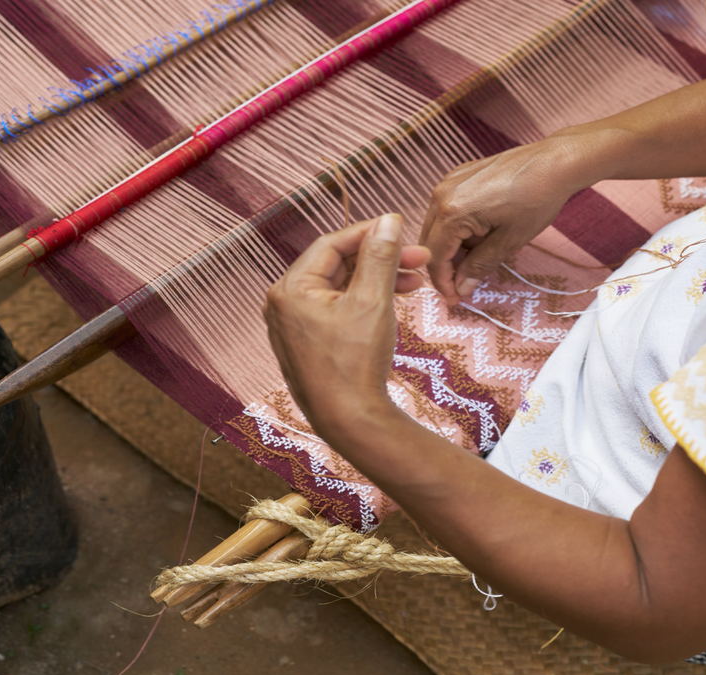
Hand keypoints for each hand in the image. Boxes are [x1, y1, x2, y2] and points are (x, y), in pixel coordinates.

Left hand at [264, 215, 431, 434]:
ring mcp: (295, 327)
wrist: (351, 422)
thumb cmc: (355, 364)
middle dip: (380, 260)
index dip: (370, 233)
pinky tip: (393, 303)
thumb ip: (379, 256)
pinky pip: (338, 311)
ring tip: (416, 283)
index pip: (332, 244)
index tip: (402, 230)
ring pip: (341, 289)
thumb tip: (388, 220)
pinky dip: (365, 303)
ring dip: (378, 281)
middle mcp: (285, 305)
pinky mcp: (310, 345)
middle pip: (337, 266)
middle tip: (419, 259)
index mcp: (291, 289)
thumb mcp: (373, 301)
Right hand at [419, 135, 591, 303]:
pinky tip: (481, 232)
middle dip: (445, 266)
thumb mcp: (508, 242)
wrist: (554, 162)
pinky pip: (446, 208)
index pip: (434, 257)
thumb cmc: (536, 201)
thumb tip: (461, 288)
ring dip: (452, 246)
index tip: (454, 298)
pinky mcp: (459, 175)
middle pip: (430, 241)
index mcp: (452, 212)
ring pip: (437, 226)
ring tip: (480, 254)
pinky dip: (457, 227)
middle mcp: (441, 194)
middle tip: (464, 283)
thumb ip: (479, 266)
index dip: (443, 282)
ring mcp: (448, 181)